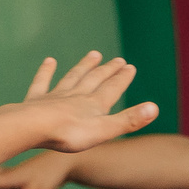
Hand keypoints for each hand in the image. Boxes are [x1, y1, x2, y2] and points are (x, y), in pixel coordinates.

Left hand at [19, 52, 157, 153]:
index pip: (112, 88)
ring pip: (73, 77)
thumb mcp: (104, 131)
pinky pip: (42, 82)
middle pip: (95, 79)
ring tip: (93, 55)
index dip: (122, 78)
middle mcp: (77, 96)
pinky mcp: (36, 100)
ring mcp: (56, 96)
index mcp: (94, 104)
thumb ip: (129, 120)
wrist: (32, 127)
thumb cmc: (68, 133)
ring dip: (84, 66)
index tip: (130, 67)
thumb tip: (155, 108)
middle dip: (107, 70)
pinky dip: (46, 71)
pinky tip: (49, 61)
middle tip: (117, 59)